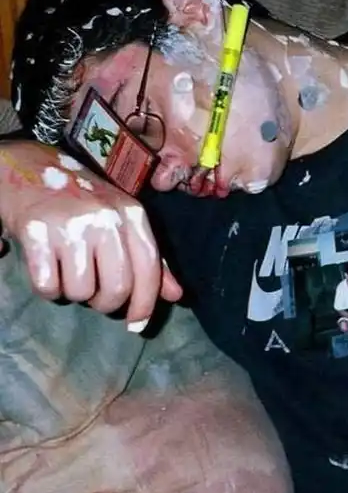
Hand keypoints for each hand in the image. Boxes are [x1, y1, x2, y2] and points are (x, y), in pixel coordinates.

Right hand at [0, 141, 181, 329]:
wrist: (26, 166)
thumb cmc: (81, 199)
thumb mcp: (121, 219)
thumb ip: (150, 257)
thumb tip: (176, 295)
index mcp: (132, 214)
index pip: (149, 269)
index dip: (145, 303)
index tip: (136, 325)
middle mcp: (106, 218)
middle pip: (117, 287)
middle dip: (106, 304)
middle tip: (95, 297)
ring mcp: (70, 224)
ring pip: (81, 291)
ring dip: (74, 294)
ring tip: (70, 273)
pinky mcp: (36, 232)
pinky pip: (48, 286)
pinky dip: (48, 289)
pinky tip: (48, 268)